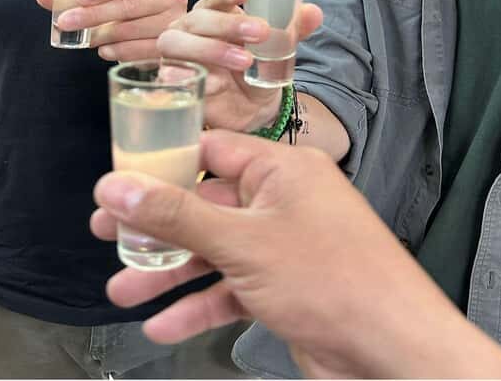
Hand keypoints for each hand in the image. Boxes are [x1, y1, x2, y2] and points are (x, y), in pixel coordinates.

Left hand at [37, 0, 187, 61]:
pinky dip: (120, 51)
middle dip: (93, 15)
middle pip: (128, 7)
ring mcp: (173, 25)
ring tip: (85, 40)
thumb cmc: (133, 13)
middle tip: (65, 22)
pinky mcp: (172, 48)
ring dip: (104, 35)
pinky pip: (142, 51)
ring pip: (133, 30)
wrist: (165, 34)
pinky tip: (104, 51)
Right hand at [91, 132, 500, 379]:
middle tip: (106, 235)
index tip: (119, 180)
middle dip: (157, 226)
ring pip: (215, 250)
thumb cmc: (330, 279)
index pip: (210, 149)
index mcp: (281, 168)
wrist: (394, 351)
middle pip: (206, 204)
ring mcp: (285, 245)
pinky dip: (201, 304)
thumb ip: (177, 216)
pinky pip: (233, 287)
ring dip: (170, 273)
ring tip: (122, 289)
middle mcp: (283, 200)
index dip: (162, 161)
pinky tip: (164, 325)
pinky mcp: (286, 287)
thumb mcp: (242, 243)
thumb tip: (116, 186)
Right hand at [157, 0, 321, 131]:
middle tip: (262, 32)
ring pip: (177, 43)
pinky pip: (173, 75)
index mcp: (215, 13)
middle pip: (199, 18)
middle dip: (229, 23)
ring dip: (211, 48)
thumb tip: (314, 12)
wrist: (250, 109)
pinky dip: (190, 76)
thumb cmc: (257, 67)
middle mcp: (191, 29)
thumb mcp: (278, 48)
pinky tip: (215, 82)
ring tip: (246, 61)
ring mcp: (177, 55)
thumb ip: (293, 29)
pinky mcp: (172, 81)